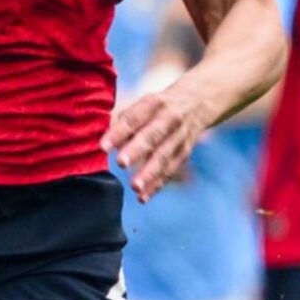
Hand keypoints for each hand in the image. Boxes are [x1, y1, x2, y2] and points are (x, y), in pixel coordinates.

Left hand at [105, 74, 217, 201]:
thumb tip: (107, 145)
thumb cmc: (157, 107)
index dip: (118, 132)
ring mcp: (180, 137)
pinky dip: (156, 185)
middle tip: (121, 163)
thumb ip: (124, 123)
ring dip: (149, 173)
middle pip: (153, 135)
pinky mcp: (185, 153)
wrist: (197, 102)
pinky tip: (143, 197)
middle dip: (137, 150)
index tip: (103, 147)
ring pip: (164, 156)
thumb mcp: (143, 104)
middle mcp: (169, 119)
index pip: (134, 118)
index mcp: (154, 103)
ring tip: (134, 187)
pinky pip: (170, 170)